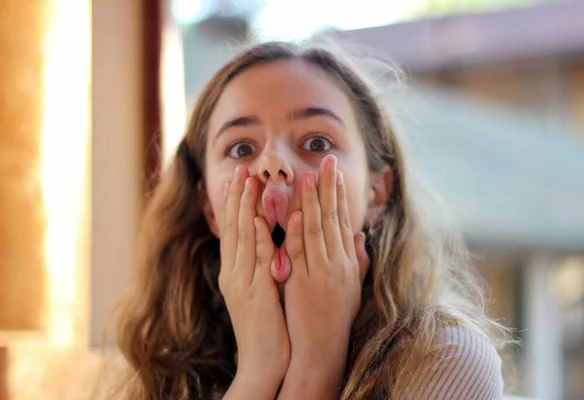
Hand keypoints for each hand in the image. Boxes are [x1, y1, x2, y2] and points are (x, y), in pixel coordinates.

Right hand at [219, 165, 289, 398]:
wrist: (263, 361)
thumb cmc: (269, 326)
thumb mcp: (263, 291)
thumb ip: (265, 266)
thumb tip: (273, 243)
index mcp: (237, 271)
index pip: (236, 230)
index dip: (237, 203)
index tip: (240, 178)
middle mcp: (235, 273)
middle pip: (234, 228)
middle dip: (237, 197)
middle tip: (240, 169)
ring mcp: (243, 282)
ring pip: (244, 239)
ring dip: (246, 209)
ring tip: (249, 182)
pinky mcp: (255, 294)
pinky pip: (258, 261)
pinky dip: (260, 239)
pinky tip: (262, 220)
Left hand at [279, 155, 369, 398]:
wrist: (322, 350)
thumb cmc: (336, 320)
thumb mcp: (353, 288)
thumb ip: (357, 260)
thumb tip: (359, 235)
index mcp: (347, 263)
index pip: (342, 221)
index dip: (338, 195)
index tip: (334, 172)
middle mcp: (337, 264)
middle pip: (332, 218)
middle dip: (329, 187)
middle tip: (327, 160)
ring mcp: (320, 272)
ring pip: (316, 229)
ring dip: (312, 200)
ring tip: (309, 175)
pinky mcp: (303, 282)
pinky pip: (298, 251)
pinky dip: (295, 229)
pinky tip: (294, 210)